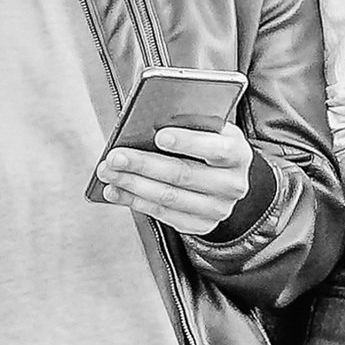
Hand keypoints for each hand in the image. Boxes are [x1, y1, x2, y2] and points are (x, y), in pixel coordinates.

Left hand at [95, 123, 256, 235]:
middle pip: (183, 174)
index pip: (214, 148)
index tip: (159, 136)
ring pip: (169, 197)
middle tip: (116, 156)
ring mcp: (218, 208)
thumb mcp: (208, 130)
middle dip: (144, 164)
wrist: (224, 179)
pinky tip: (116, 191)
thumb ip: (188, 124)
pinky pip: (163, 214)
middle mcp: (232, 183)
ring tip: (109, 173)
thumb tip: (147, 120)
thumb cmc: (208, 145)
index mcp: (236, 152)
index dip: (187, 142)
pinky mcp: (200, 225)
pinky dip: (134, 201)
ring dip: (132, 185)